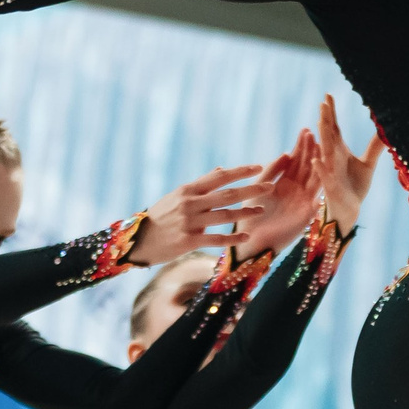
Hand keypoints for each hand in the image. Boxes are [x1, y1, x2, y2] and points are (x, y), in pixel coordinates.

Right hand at [131, 163, 281, 263]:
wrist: (138, 240)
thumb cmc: (161, 217)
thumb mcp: (177, 196)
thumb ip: (201, 184)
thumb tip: (221, 169)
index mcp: (188, 190)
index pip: (219, 177)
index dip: (240, 172)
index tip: (258, 168)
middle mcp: (190, 203)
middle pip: (227, 194)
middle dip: (250, 189)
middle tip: (270, 186)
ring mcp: (190, 222)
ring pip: (224, 215)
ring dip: (245, 212)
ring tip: (262, 210)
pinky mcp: (189, 241)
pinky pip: (215, 239)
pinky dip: (232, 238)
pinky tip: (246, 237)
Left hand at [230, 142, 319, 260]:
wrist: (250, 241)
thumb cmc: (250, 215)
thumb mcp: (259, 187)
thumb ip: (271, 171)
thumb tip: (286, 154)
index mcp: (284, 184)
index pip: (295, 162)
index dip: (301, 147)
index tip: (306, 131)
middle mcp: (296, 192)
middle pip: (307, 167)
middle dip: (311, 151)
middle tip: (317, 133)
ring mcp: (302, 203)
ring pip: (314, 180)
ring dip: (319, 165)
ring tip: (324, 148)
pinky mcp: (306, 216)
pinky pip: (316, 199)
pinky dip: (321, 188)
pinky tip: (327, 175)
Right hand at [312, 93, 382, 231]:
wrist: (349, 210)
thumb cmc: (355, 186)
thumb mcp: (368, 164)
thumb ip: (375, 147)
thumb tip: (386, 131)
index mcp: (339, 151)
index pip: (333, 128)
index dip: (331, 113)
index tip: (328, 96)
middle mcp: (332, 158)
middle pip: (328, 136)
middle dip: (326, 120)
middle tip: (323, 103)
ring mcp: (330, 172)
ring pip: (325, 152)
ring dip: (323, 138)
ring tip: (320, 122)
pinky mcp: (331, 187)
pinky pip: (324, 177)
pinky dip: (321, 169)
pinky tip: (317, 160)